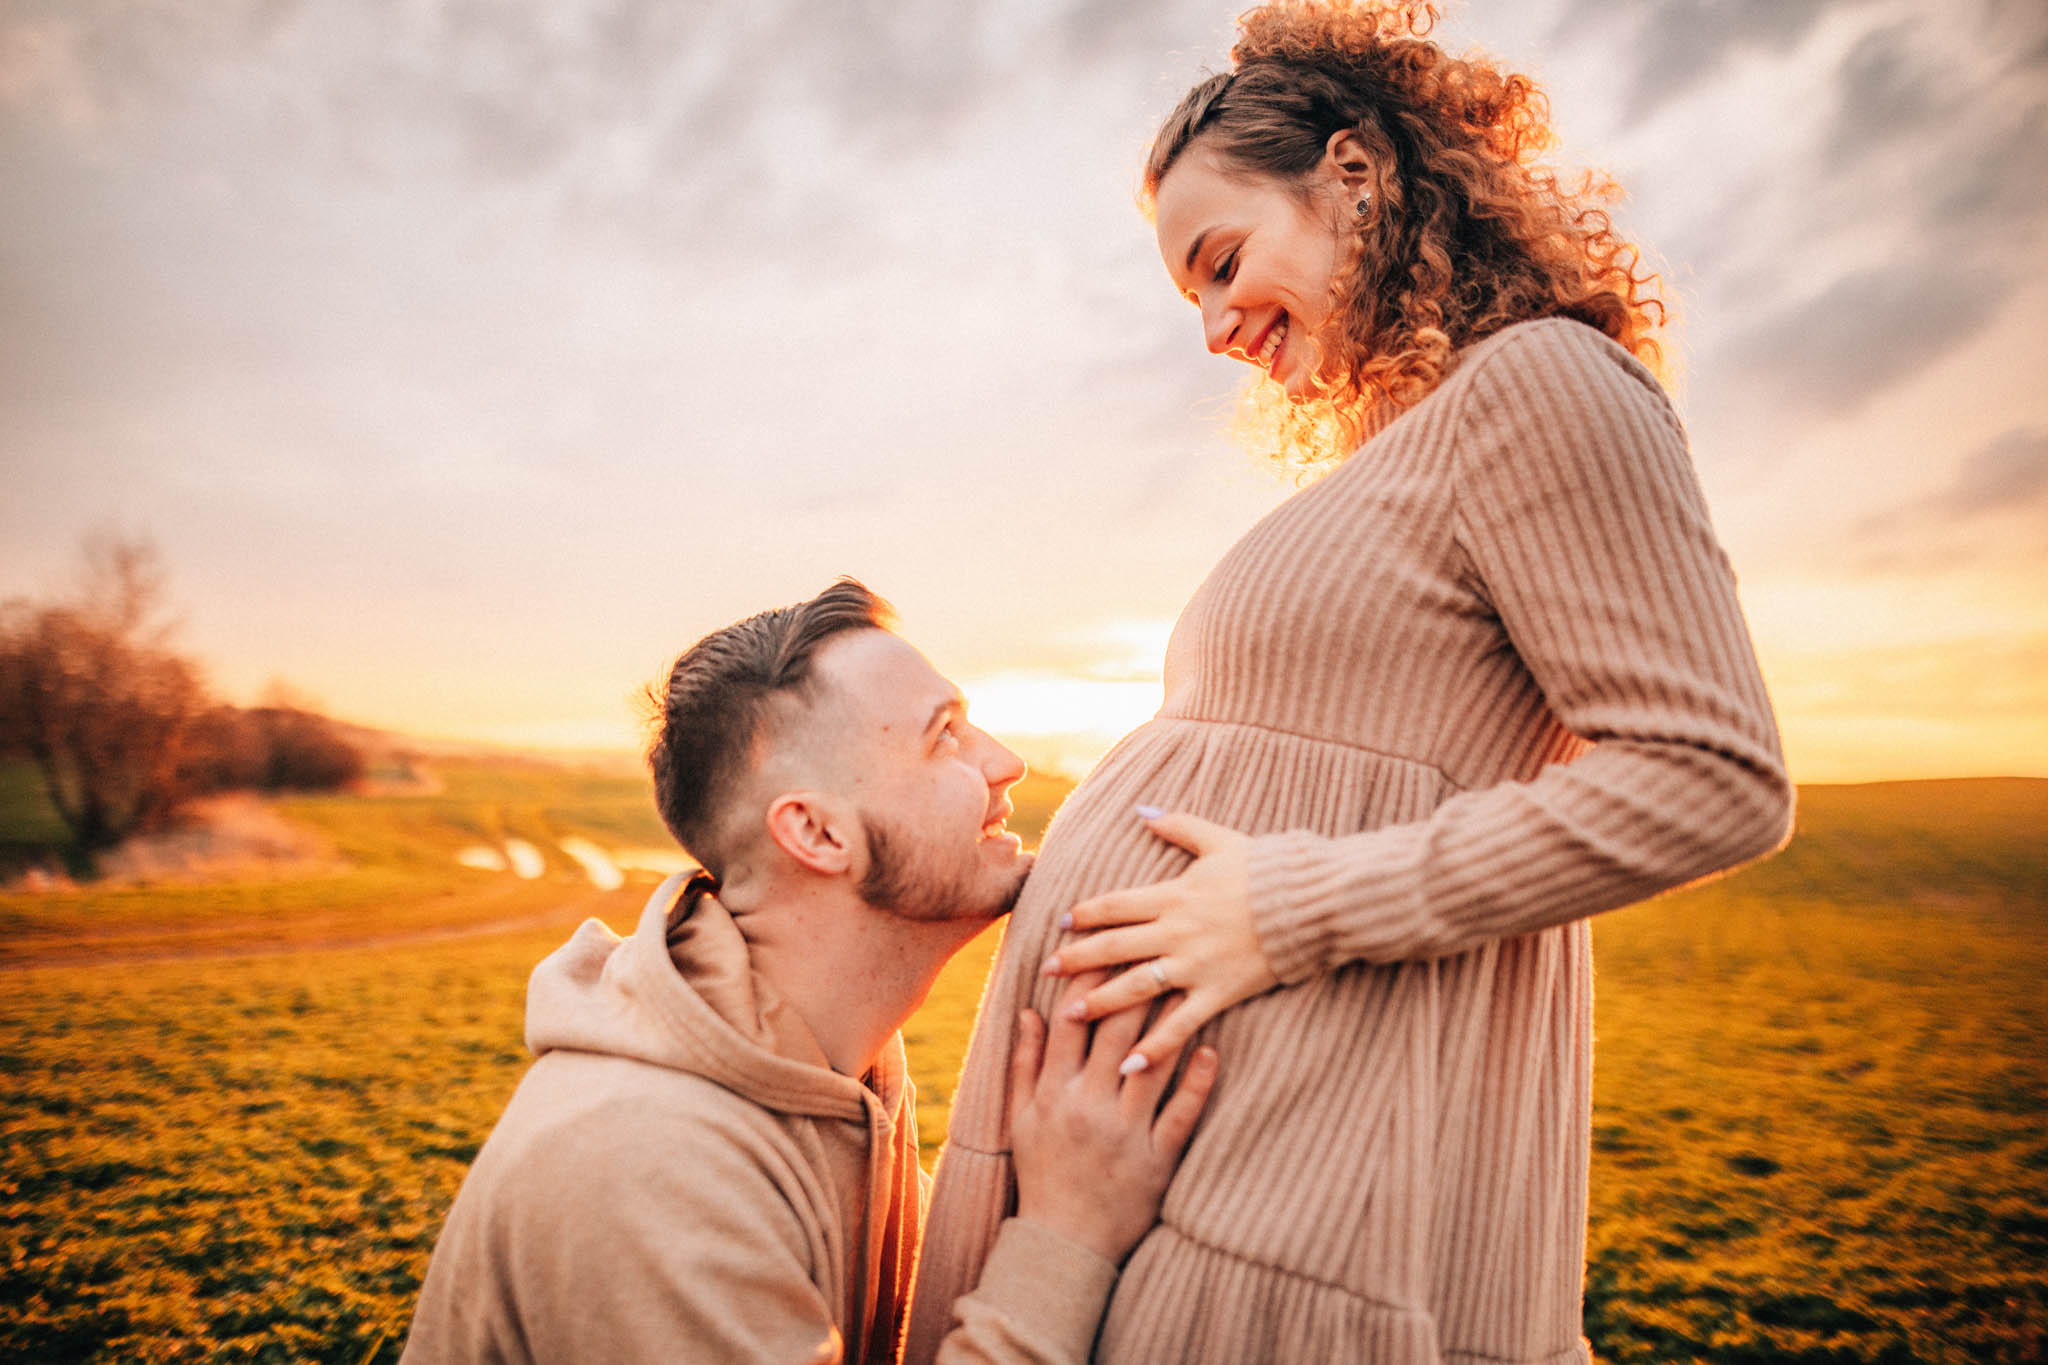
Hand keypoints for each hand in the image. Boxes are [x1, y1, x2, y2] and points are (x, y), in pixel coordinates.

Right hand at [1007, 973, 1218, 1264]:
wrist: (1065, 1242)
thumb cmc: (1042, 1172)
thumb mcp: (1021, 1117)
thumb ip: (1026, 1062)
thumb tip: (1029, 1009)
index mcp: (1054, 1094)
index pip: (1071, 1024)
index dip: (1088, 980)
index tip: (1104, 944)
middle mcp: (1089, 1107)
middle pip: (1115, 1035)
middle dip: (1134, 987)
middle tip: (1156, 948)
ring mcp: (1125, 1133)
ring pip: (1151, 1065)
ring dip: (1171, 1023)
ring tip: (1189, 985)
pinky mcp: (1157, 1159)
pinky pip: (1181, 1113)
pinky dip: (1197, 1080)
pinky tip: (1211, 1048)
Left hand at [1039, 810, 1279, 1075]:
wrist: (1312, 902)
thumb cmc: (1268, 868)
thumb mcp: (1219, 839)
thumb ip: (1178, 825)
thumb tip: (1141, 809)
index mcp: (1173, 894)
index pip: (1115, 906)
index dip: (1085, 914)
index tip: (1062, 923)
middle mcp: (1177, 932)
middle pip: (1114, 947)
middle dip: (1076, 959)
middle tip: (1045, 970)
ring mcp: (1196, 965)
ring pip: (1136, 987)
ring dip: (1100, 1002)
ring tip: (1070, 1015)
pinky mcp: (1219, 992)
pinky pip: (1180, 1025)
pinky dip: (1153, 1047)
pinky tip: (1128, 1065)